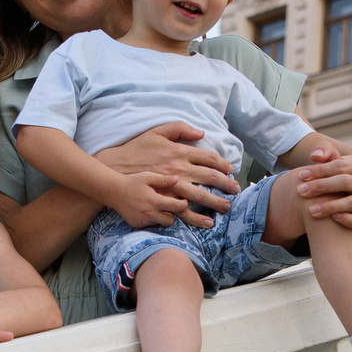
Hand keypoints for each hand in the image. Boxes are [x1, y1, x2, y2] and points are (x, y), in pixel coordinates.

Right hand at [98, 122, 237, 227]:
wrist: (115, 168)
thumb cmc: (136, 149)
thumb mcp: (157, 132)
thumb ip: (180, 129)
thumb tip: (201, 133)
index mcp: (179, 152)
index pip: (209, 158)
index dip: (223, 164)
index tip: (230, 170)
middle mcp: (179, 169)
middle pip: (210, 177)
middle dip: (226, 184)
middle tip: (235, 190)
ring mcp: (171, 187)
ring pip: (200, 196)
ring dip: (215, 203)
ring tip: (226, 208)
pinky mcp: (163, 200)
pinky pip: (183, 211)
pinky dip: (196, 218)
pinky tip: (206, 222)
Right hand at [107, 169, 196, 230]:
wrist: (113, 191)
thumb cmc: (132, 182)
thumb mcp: (148, 177)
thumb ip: (163, 179)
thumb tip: (178, 179)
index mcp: (154, 201)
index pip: (177, 207)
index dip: (183, 204)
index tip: (183, 201)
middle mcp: (149, 213)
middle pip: (170, 221)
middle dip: (172, 214)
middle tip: (169, 206)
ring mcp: (142, 221)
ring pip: (160, 224)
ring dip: (162, 218)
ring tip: (158, 208)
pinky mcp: (136, 225)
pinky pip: (150, 225)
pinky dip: (151, 220)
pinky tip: (146, 210)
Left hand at [290, 140, 351, 232]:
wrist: (344, 197)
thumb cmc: (332, 175)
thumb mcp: (330, 160)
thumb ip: (324, 151)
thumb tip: (316, 156)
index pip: (340, 165)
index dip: (320, 170)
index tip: (301, 175)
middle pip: (345, 182)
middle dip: (321, 186)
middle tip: (301, 191)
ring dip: (331, 206)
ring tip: (311, 210)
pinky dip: (349, 220)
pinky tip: (334, 218)